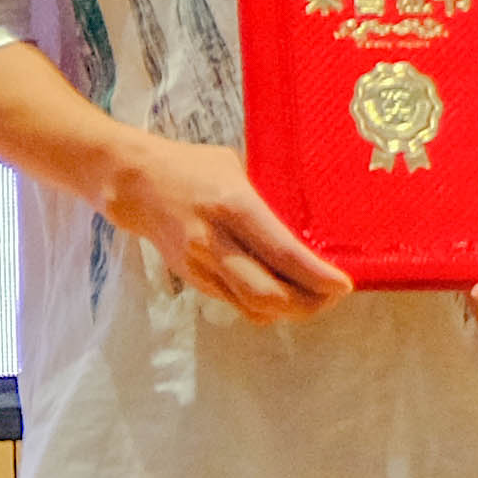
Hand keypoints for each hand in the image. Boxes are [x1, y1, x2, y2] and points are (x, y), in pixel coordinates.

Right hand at [103, 129, 349, 321]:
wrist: (133, 184)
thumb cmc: (192, 167)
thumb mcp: (236, 167)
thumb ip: (266, 196)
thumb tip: (310, 217)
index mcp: (233, 207)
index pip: (282, 252)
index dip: (316, 276)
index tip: (344, 284)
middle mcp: (214, 242)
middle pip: (268, 294)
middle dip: (309, 304)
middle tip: (334, 294)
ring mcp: (199, 265)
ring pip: (251, 306)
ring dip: (290, 310)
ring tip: (317, 298)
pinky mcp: (191, 279)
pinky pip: (235, 304)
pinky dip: (265, 306)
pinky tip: (285, 294)